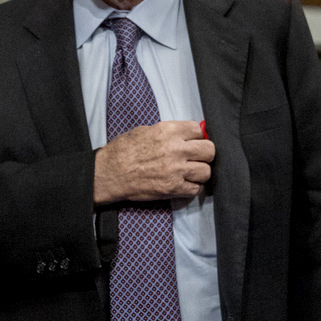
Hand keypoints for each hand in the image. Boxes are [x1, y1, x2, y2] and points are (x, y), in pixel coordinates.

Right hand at [93, 119, 212, 204]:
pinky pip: (196, 189)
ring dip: (200, 172)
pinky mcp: (173, 188)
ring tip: (191, 172)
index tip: (193, 141)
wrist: (111, 173)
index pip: (198, 131)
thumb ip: (168, 132)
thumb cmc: (124, 151)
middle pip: (209, 150)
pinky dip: (193, 188)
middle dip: (205, 154)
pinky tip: (185, 184)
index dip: (197, 137)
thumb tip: (185, 135)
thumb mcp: (145, 130)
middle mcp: (175, 149)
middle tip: (197, 157)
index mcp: (168, 131)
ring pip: (206, 171)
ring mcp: (176, 170)